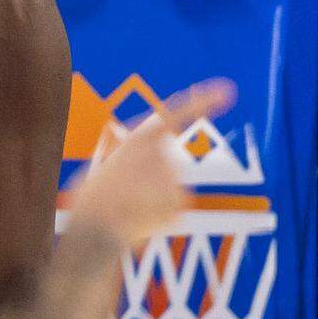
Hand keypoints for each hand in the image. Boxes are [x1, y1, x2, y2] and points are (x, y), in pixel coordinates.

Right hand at [69, 78, 235, 246]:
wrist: (95, 227)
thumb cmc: (91, 197)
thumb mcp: (103, 165)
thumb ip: (125, 158)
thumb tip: (137, 165)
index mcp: (138, 140)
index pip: (174, 115)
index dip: (202, 103)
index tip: (226, 91)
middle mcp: (161, 154)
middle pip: (165, 164)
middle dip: (150, 178)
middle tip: (125, 193)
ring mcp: (173, 178)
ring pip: (169, 187)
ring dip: (153, 197)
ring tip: (128, 207)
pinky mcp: (180, 201)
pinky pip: (172, 207)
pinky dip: (160, 214)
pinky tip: (141, 218)